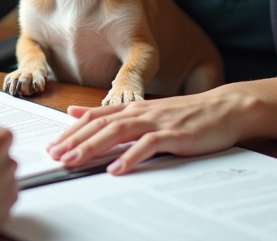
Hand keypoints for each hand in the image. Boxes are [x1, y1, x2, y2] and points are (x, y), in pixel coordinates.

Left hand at [46, 77, 276, 174]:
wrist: (225, 108)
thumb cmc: (186, 114)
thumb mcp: (145, 111)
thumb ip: (112, 113)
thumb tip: (77, 113)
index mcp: (132, 107)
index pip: (94, 118)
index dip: (70, 132)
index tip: (51, 146)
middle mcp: (140, 111)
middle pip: (99, 126)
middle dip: (74, 142)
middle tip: (54, 157)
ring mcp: (156, 121)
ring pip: (117, 133)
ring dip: (93, 148)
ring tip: (74, 162)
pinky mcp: (174, 134)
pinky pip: (148, 146)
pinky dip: (130, 157)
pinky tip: (116, 169)